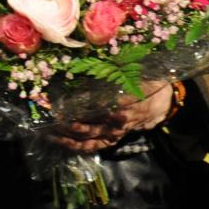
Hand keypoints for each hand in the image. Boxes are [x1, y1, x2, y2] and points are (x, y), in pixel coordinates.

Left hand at [46, 82, 176, 154]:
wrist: (161, 105)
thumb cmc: (146, 85)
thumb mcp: (135, 74)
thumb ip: (114, 70)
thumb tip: (89, 62)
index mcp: (122, 104)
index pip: (94, 106)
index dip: (76, 104)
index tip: (59, 100)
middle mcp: (116, 122)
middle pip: (87, 124)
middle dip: (65, 121)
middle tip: (47, 115)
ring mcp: (113, 134)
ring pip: (86, 138)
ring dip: (65, 135)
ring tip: (46, 129)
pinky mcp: (111, 140)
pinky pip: (91, 146)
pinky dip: (73, 146)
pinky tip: (58, 141)